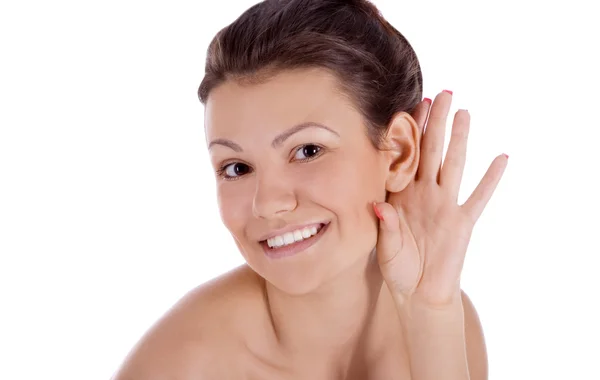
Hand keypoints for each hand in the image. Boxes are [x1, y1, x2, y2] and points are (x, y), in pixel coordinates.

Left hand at [373, 90, 507, 306]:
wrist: (419, 292)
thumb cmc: (399, 268)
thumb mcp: (385, 248)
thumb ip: (386, 227)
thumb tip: (379, 206)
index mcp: (401, 196)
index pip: (405, 157)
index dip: (407, 133)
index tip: (408, 106)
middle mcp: (424, 194)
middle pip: (431, 151)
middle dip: (435, 122)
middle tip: (440, 94)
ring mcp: (446, 205)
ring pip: (454, 164)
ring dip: (460, 139)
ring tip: (464, 112)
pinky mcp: (463, 222)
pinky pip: (479, 196)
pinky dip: (491, 179)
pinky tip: (501, 158)